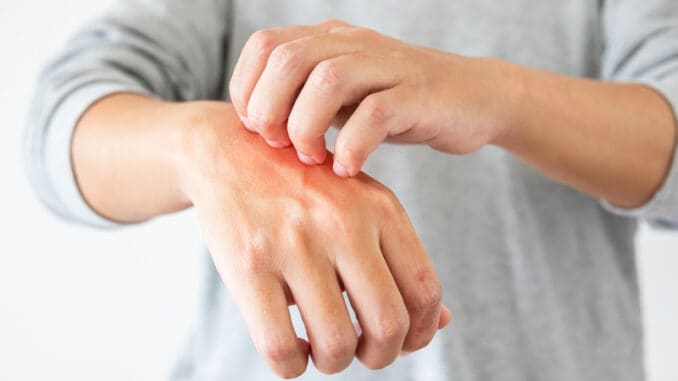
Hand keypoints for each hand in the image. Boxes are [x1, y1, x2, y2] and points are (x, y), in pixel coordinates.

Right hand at [173, 102, 450, 377]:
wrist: (230, 151)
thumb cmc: (304, 187)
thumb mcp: (362, 205)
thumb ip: (400, 260)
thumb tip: (440, 322)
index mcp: (380, 208)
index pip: (424, 290)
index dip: (420, 333)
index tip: (401, 343)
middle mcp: (343, 224)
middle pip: (388, 324)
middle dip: (381, 356)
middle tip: (363, 353)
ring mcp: (294, 244)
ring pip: (336, 344)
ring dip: (334, 363)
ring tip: (322, 349)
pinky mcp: (249, 264)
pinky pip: (279, 346)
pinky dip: (290, 366)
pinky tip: (291, 348)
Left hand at [230, 19, 518, 176]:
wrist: (476, 98)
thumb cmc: (400, 104)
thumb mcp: (345, 96)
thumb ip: (304, 100)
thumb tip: (254, 127)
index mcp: (330, 40)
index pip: (265, 46)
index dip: (247, 88)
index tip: (255, 128)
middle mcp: (355, 44)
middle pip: (288, 59)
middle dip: (269, 109)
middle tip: (279, 145)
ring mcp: (389, 66)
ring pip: (327, 80)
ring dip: (306, 126)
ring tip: (312, 157)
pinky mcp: (419, 95)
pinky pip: (375, 114)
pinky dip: (352, 145)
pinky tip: (348, 167)